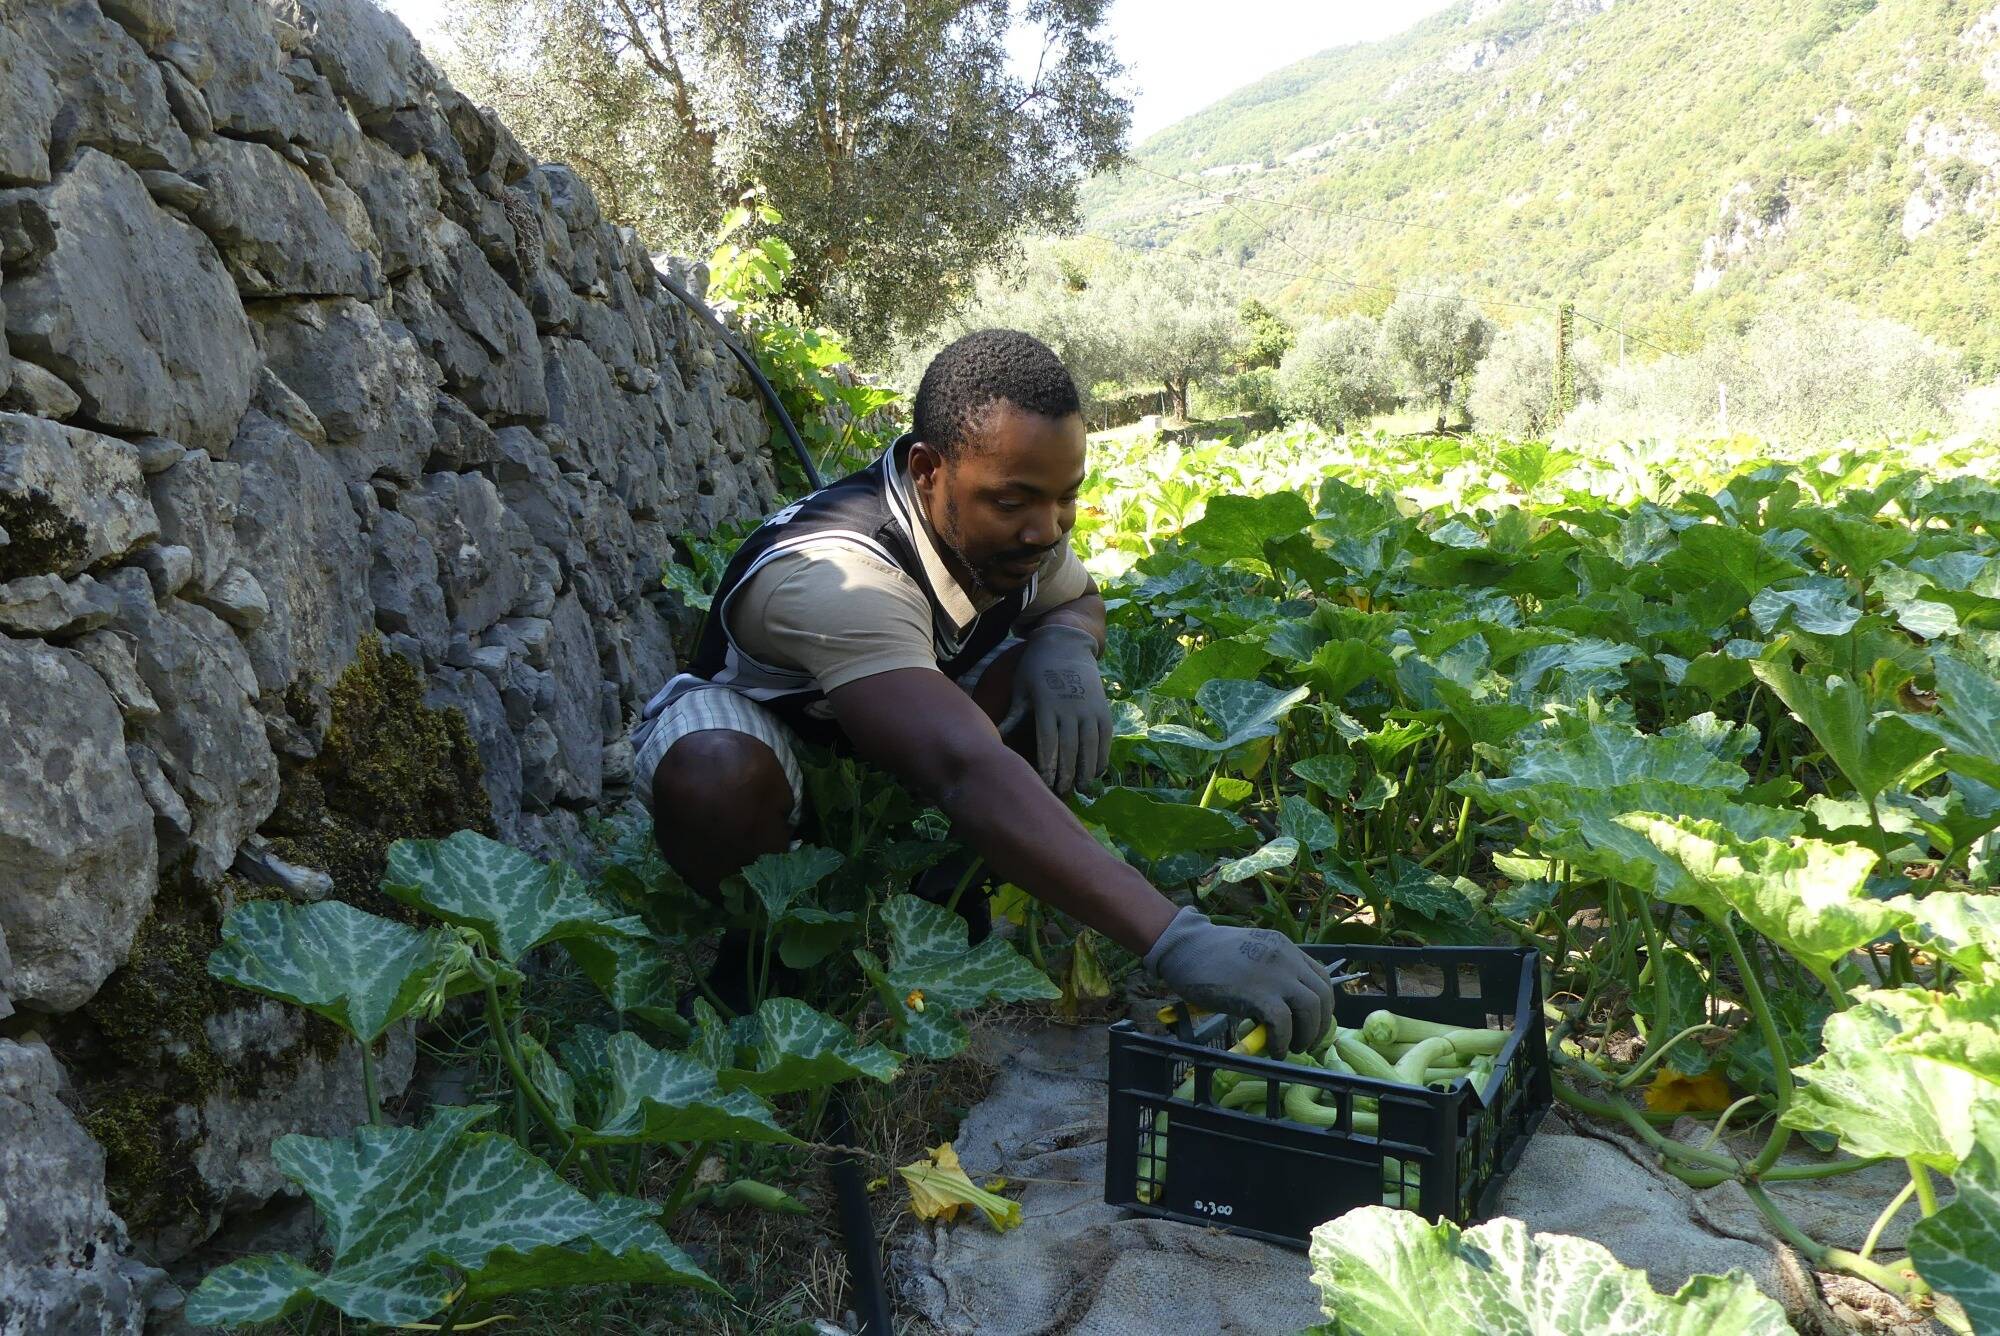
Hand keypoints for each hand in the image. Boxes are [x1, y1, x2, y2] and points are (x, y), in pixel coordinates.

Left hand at [998, 624, 1111, 794]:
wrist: (1066, 642)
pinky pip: (1106, 737)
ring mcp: (1090, 707)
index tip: (1047, 784)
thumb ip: (1013, 717)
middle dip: (1068, 773)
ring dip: (1088, 769)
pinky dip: (1103, 755)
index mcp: (1047, 704)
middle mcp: (1071, 707)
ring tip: (1083, 789)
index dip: (1049, 764)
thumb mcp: (1021, 689)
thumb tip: (994, 737)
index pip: (1049, 741)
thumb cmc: (1036, 668)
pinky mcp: (1103, 708)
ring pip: (1091, 745)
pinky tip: (1097, 772)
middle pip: (1071, 747)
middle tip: (1063, 793)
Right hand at [1142, 907, 1334, 1056]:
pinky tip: (1274, 1050)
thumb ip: (1270, 974)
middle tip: (1307, 1042)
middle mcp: (1287, 959)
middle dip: (1320, 1025)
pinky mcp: (1258, 995)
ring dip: (1305, 1035)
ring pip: (1310, 1010)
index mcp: (1286, 948)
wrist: (1183, 947)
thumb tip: (1279, 1009)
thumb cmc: (1208, 954)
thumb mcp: (1251, 954)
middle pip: (1322, 996)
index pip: (1322, 977)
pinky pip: (1283, 1025)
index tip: (1313, 1022)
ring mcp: (1274, 976)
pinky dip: (1282, 1042)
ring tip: (1291, 1048)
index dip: (1323, 1005)